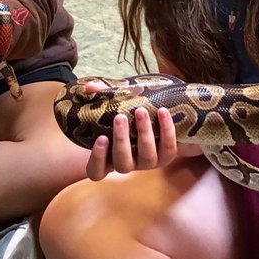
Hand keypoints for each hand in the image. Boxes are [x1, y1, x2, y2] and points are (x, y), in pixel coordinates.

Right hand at [84, 80, 201, 180]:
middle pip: (123, 164)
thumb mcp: (112, 109)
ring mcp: (147, 163)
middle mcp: (127, 164)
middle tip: (120, 117)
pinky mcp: (166, 157)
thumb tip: (89, 87)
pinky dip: (166, 130)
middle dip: (122, 140)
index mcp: (108, 159)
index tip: (101, 137)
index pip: (96, 171)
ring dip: (144, 133)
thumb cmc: (125, 118)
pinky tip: (162, 111)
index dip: (97, 158)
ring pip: (147, 158)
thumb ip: (100, 99)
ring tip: (141, 111)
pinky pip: (169, 149)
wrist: (153, 124)